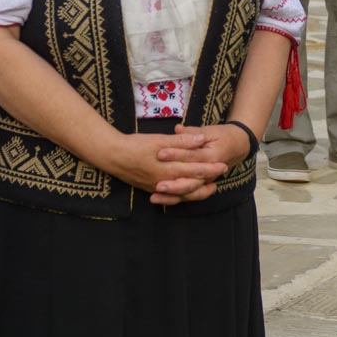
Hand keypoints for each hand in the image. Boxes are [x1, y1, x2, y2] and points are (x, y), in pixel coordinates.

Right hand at [106, 131, 228, 206]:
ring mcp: (159, 187)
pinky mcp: (152, 189)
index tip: (223, 164)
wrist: (113, 156)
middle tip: (222, 173)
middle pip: (193, 184)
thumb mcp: (160, 140)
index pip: (196, 170)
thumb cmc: (136, 145)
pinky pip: (172, 197)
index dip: (210, 168)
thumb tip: (201, 139)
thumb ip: (182, 142)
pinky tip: (188, 194)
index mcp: (170, 168)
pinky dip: (183, 196)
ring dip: (199, 191)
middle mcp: (166, 181)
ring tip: (211, 187)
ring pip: (184, 194)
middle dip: (209, 179)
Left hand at [150, 123, 251, 204]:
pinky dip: (173, 199)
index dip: (176, 154)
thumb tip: (177, 128)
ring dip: (172, 195)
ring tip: (155, 196)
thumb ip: (193, 132)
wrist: (238, 146)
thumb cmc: (223, 136)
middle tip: (157, 184)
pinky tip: (158, 199)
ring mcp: (206, 181)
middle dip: (173, 184)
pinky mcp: (200, 185)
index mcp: (213, 156)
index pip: (192, 156)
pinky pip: (188, 195)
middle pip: (191, 180)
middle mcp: (210, 173)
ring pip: (189, 192)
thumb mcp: (210, 131)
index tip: (160, 153)